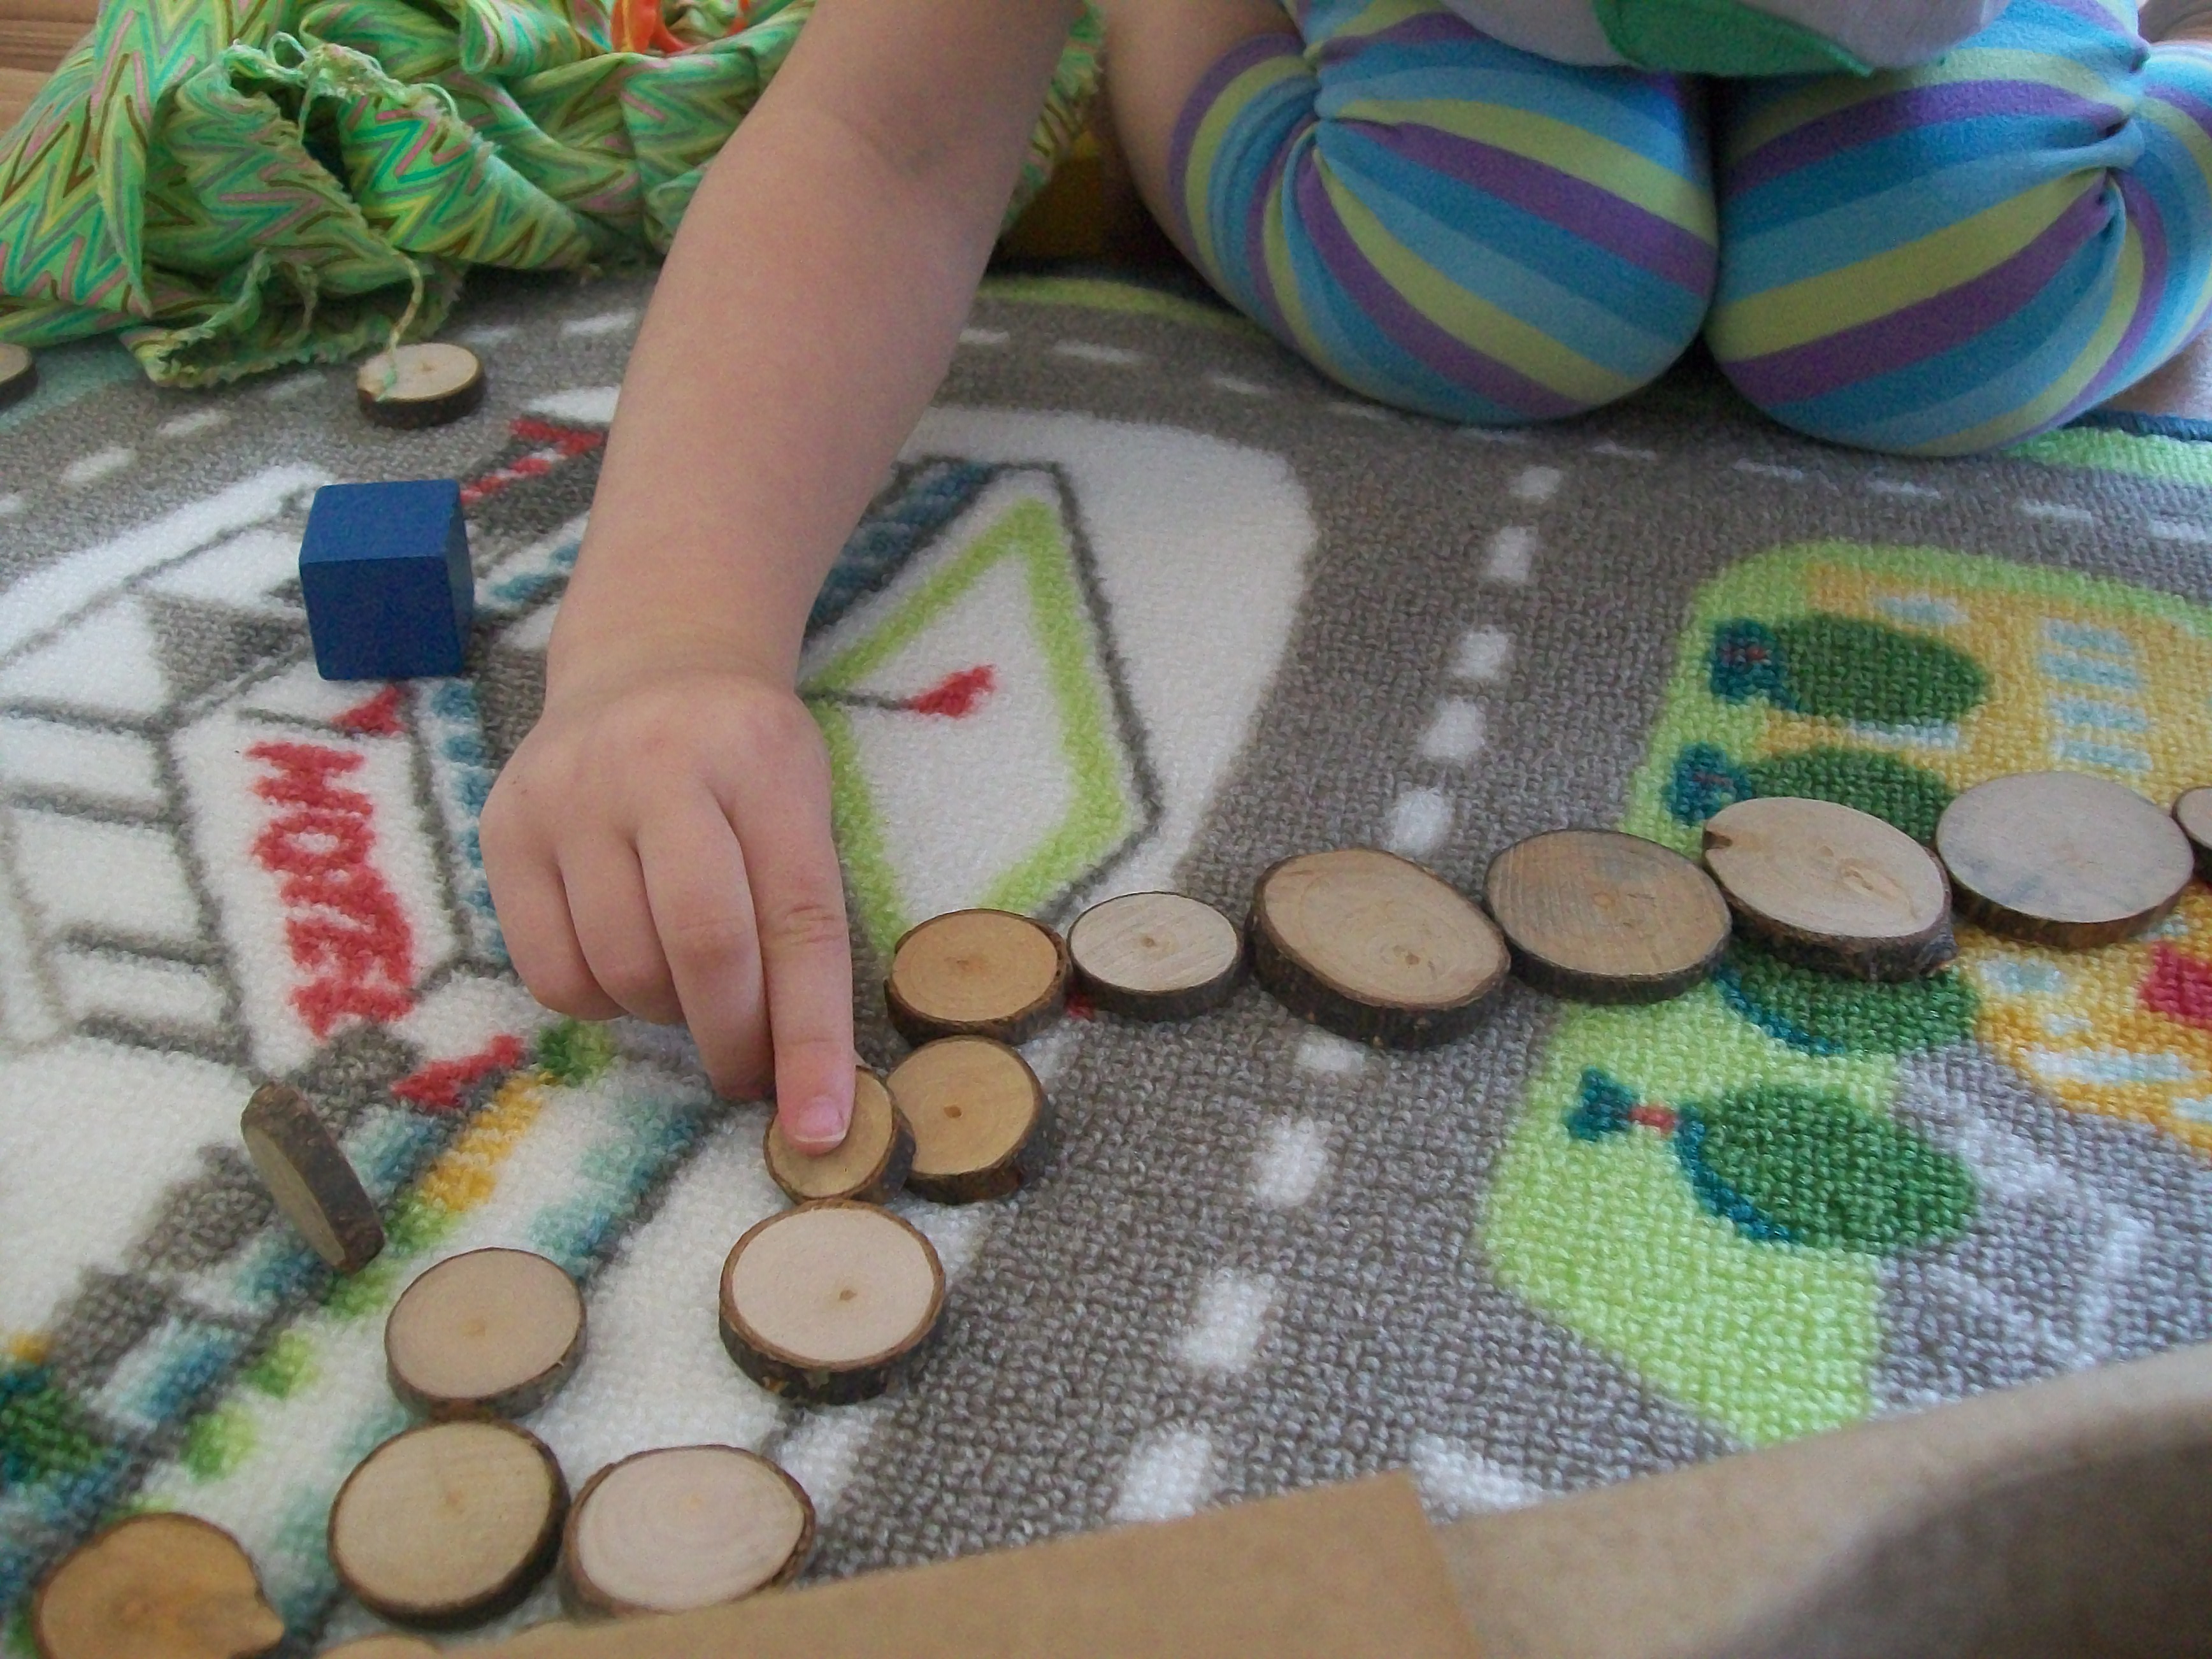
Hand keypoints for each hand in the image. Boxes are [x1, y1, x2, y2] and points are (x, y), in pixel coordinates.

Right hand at [482, 660, 855, 1150]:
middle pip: (703, 948)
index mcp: (762, 765)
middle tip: (748, 1073)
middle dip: (734, 1040)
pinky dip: (599, 999)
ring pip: (622, 969)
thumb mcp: (802, 807)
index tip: (822, 1128)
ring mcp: (571, 794)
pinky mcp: (505, 826)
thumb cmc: (746, 762)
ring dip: (666, 1014)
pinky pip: (550, 971)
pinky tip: (622, 959)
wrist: (650, 664)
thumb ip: (803, 923)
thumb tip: (810, 1082)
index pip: (798, 921)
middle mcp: (660, 767)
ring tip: (685, 984)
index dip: (811, 1037)